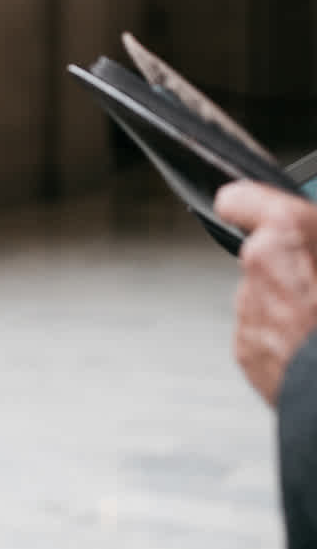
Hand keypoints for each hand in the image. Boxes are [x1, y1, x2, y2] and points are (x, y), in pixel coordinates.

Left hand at [214, 183, 316, 404]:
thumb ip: (314, 238)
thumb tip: (311, 238)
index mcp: (289, 232)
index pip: (240, 197)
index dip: (247, 205)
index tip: (247, 208)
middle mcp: (260, 264)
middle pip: (263, 255)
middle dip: (288, 268)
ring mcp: (249, 308)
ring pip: (264, 297)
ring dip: (288, 306)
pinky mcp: (246, 347)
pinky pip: (262, 333)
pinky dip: (282, 340)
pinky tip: (310, 350)